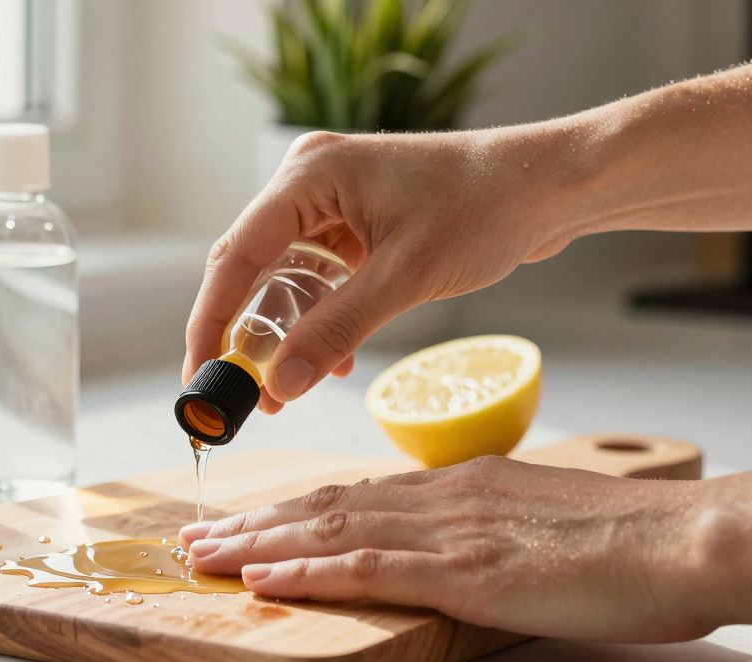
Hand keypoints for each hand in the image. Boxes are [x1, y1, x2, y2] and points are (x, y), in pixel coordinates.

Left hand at [179, 456, 735, 641]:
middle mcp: (440, 499)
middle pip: (326, 506)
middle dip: (256, 524)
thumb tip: (454, 539)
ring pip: (329, 530)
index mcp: (459, 485)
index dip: (294, 509)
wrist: (682, 538)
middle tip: (201, 539)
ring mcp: (447, 533)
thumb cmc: (626, 535)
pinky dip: (306, 572)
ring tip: (207, 558)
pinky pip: (366, 568)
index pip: (355, 493)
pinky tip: (265, 579)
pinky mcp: (463, 572)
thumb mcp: (539, 516)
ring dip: (260, 546)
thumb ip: (485, 523)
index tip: (251, 521)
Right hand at [183, 128, 577, 411]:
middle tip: (239, 395)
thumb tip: (279, 386)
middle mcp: (309, 182)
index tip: (200, 375)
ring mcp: (332, 202)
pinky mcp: (354, 222)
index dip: (212, 320)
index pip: (236, 254)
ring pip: (283, 278)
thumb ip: (335, 332)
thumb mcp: (404, 278)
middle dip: (245, 335)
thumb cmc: (486, 209)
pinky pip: (317, 277)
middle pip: (251, 267)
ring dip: (284, 334)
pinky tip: (333, 360)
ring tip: (283, 391)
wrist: (552, 185)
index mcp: (309, 175)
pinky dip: (318, 319)